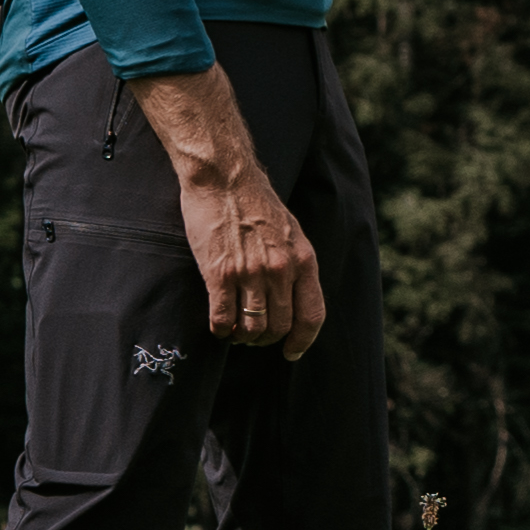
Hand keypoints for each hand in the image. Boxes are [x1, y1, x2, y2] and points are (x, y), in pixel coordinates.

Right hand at [128, 64, 325, 357]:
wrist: (225, 178)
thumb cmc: (256, 203)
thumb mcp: (291, 231)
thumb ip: (294, 264)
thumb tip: (292, 298)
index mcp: (303, 259)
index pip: (312, 315)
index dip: (302, 341)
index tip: (291, 352)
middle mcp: (280, 270)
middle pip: (278, 327)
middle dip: (265, 338)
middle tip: (252, 335)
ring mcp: (250, 273)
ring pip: (251, 329)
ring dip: (242, 336)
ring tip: (234, 329)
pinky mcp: (220, 274)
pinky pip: (223, 319)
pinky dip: (221, 329)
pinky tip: (218, 323)